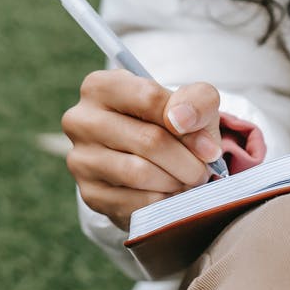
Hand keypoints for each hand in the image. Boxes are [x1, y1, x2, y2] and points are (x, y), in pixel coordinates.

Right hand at [62, 70, 222, 230]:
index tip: (209, 147)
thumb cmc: (172, 124)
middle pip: (148, 140)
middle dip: (187, 161)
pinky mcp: (89, 194)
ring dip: (175, 182)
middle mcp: (80, 120)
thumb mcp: (192, 103)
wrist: (154, 160)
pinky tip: (169, 195)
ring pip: (139, 173)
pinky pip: (134, 204)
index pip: (149, 99)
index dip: (188, 126)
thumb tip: (181, 119)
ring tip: (187, 181)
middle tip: (202, 171)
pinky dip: (161, 203)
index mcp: (100, 86)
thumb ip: (197, 100)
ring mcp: (81, 159)